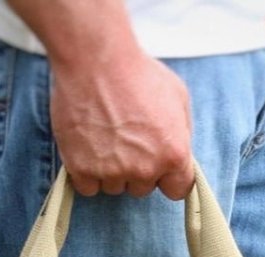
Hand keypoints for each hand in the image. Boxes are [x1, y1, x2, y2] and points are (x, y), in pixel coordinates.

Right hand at [49, 47, 194, 199]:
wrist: (95, 58)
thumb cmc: (137, 72)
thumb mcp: (177, 96)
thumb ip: (181, 132)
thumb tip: (179, 151)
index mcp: (174, 153)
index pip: (178, 190)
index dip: (168, 177)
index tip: (159, 165)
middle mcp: (145, 169)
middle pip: (143, 188)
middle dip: (136, 169)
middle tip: (125, 138)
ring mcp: (113, 171)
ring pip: (115, 187)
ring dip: (110, 170)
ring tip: (104, 137)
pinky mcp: (82, 169)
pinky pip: (88, 188)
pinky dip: (86, 173)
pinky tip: (87, 150)